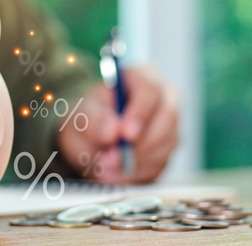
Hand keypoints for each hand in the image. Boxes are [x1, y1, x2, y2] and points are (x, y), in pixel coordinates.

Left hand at [57, 65, 177, 182]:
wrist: (89, 138)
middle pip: (167, 118)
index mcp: (141, 77)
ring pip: (165, 145)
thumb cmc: (89, 117)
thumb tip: (112, 132)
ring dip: (134, 163)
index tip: (125, 135)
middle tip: (107, 160)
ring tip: (103, 169)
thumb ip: (94, 121)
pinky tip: (113, 174)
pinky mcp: (167, 150)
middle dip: (138, 145)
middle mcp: (162, 98)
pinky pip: (160, 164)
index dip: (140, 114)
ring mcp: (169, 125)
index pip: (149, 90)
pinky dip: (136, 174)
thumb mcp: (82, 115)